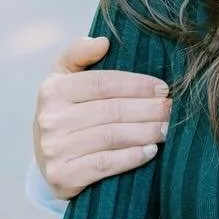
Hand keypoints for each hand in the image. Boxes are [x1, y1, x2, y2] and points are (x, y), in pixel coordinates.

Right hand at [34, 35, 171, 199]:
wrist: (47, 160)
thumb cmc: (67, 111)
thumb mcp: (65, 78)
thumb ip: (79, 54)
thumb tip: (103, 41)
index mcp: (52, 90)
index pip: (102, 83)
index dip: (137, 84)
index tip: (163, 87)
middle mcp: (49, 119)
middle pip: (111, 110)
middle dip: (148, 109)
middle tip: (172, 110)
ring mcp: (54, 150)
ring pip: (111, 136)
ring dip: (146, 132)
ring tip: (167, 129)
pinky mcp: (62, 176)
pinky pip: (105, 164)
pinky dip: (132, 157)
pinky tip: (151, 151)